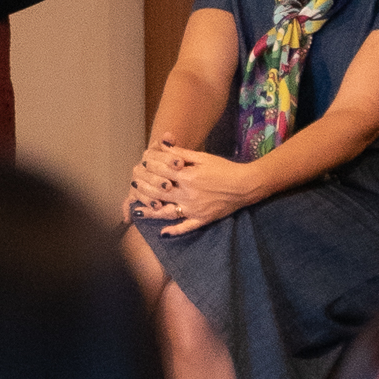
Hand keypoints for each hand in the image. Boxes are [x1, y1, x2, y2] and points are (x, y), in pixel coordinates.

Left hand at [126, 141, 258, 234]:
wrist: (245, 185)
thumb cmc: (224, 168)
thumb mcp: (202, 157)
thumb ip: (181, 153)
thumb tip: (162, 145)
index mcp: (187, 176)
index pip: (160, 172)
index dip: (148, 167)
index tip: (140, 165)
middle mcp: (188, 194)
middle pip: (158, 192)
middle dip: (143, 187)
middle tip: (132, 184)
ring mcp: (194, 209)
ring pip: (166, 211)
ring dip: (150, 211)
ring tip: (136, 210)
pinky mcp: (202, 219)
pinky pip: (186, 227)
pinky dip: (174, 230)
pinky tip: (163, 233)